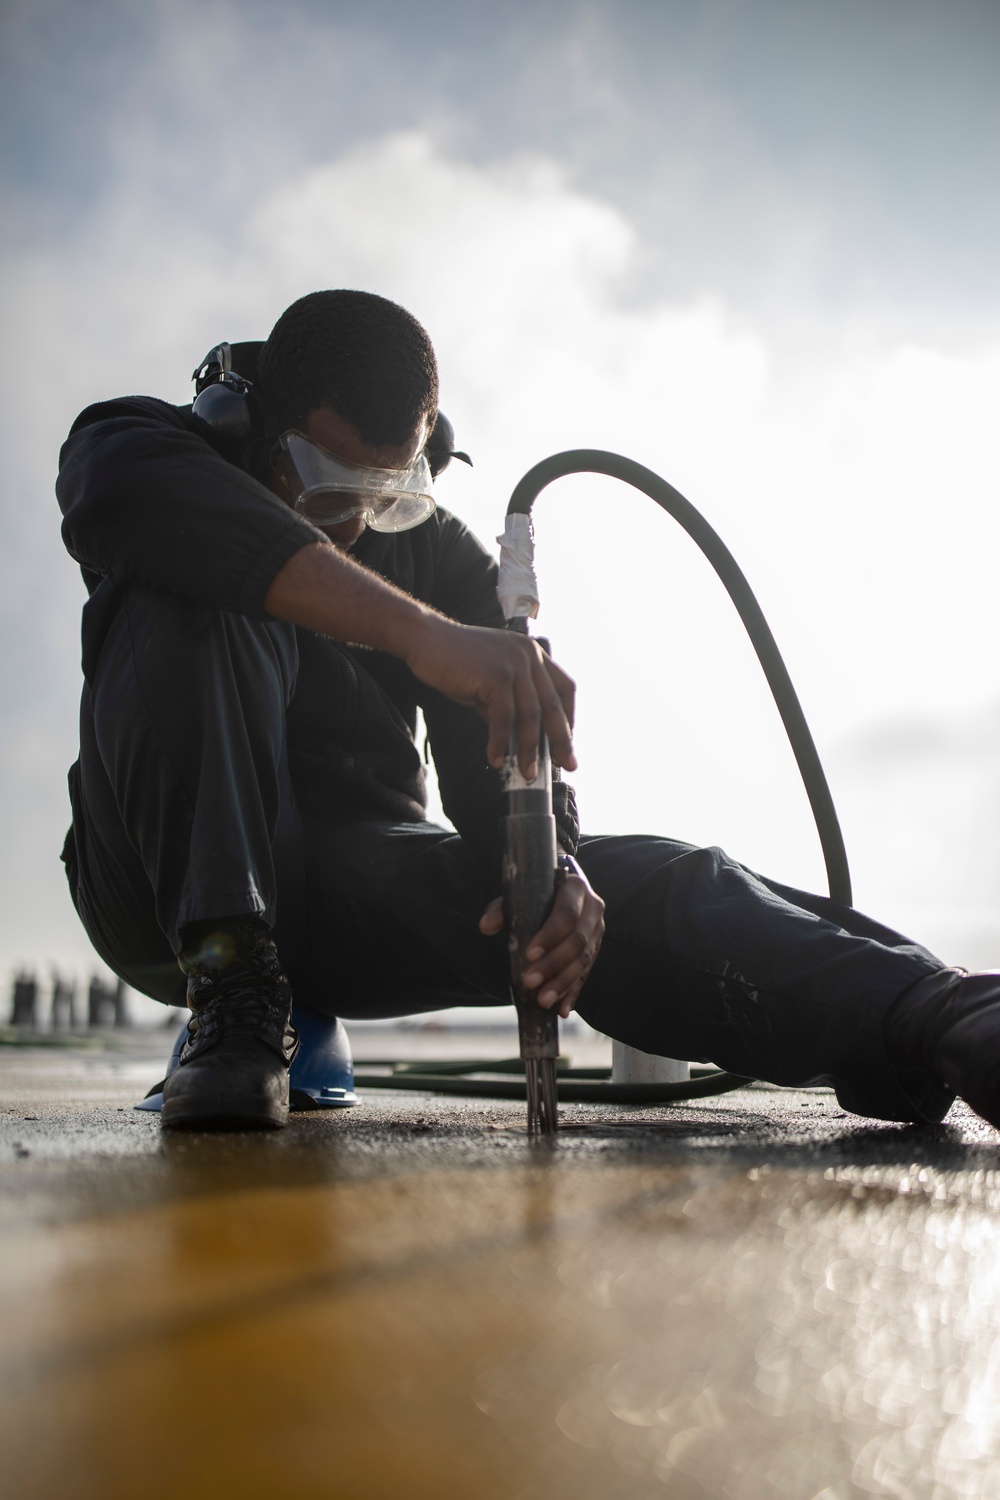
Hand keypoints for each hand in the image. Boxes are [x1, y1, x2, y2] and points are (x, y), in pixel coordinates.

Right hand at [406, 616, 576, 777]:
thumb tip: (520, 741)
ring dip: (529, 749)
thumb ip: (509, 704)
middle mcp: (529, 656)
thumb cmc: (456, 662)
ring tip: (527, 772)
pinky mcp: (496, 675)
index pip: (564, 688)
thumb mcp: (492, 680)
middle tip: (566, 764)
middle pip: (554, 705)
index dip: (569, 717)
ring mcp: (514, 664)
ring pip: (531, 715)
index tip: (567, 741)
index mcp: (533, 654)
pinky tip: (496, 758)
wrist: (426, 640)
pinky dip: (500, 742)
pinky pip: (504, 718)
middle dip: (561, 740)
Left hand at [479, 870, 604, 1018]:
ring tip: (543, 1000)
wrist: (561, 892)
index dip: (550, 935)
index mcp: (576, 887)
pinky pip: (586, 975)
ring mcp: (597, 932)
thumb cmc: (537, 894)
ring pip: (584, 961)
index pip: (567, 914)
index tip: (530, 954)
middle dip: (553, 964)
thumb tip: (485, 926)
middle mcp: (593, 909)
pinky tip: (561, 1010)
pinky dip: (573, 994)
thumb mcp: (519, 895)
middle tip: (530, 982)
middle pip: (578, 941)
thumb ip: (502, 909)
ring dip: (562, 983)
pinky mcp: (595, 951)